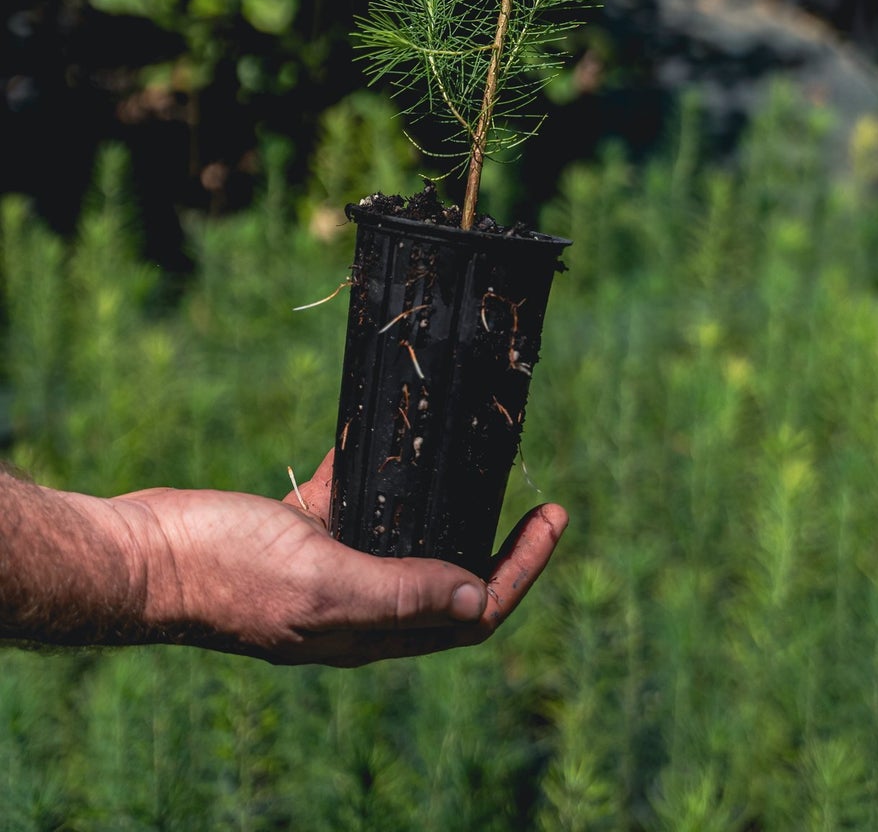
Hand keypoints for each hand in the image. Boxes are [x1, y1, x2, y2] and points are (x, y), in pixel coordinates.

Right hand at [108, 450, 566, 665]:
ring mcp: (324, 570)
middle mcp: (355, 606)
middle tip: (537, 501)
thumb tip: (478, 600)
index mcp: (368, 629)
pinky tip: (385, 429)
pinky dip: (376, 466)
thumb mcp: (323, 580)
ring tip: (475, 464)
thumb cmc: (226, 571)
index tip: (554, 518)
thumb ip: (399, 592)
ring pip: (406, 541)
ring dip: (445, 509)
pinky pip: (353, 500)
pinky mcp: (294, 534)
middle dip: (501, 548)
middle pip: (450, 583)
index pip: (471, 612)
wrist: (142, 556)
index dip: (521, 571)